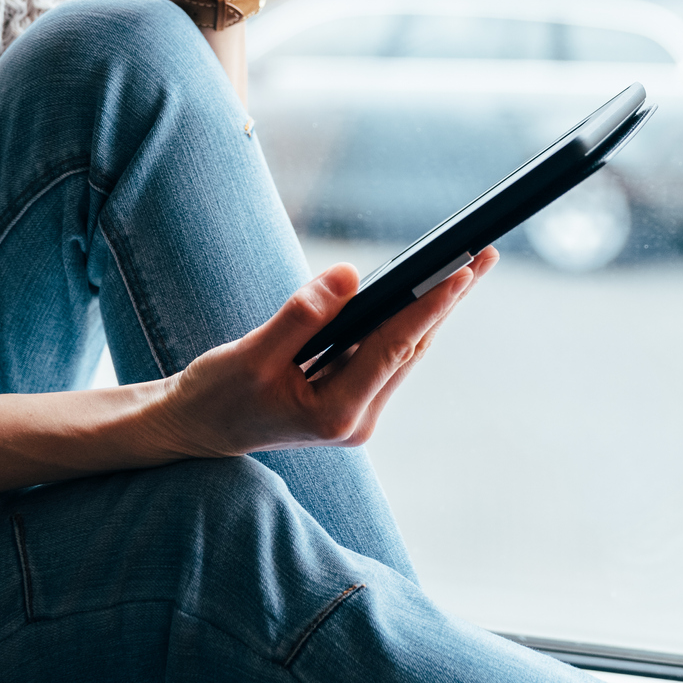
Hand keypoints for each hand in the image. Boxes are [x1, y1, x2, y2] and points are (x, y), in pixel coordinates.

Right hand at [148, 250, 498, 458]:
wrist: (198, 429)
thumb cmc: (217, 395)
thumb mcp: (251, 355)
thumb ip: (300, 316)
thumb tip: (347, 276)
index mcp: (336, 415)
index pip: (393, 349)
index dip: (429, 307)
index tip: (462, 270)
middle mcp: (357, 419)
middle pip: (413, 348)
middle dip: (448, 300)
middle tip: (483, 253)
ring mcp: (358, 413)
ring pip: (406, 351)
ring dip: (435, 308)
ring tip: (469, 263)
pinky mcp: (352, 400)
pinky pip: (388, 354)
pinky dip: (407, 321)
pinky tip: (427, 291)